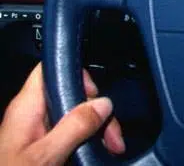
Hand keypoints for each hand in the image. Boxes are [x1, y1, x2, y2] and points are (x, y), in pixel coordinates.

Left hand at [0, 63, 124, 164]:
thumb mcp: (47, 156)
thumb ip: (75, 126)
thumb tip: (102, 103)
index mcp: (27, 108)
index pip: (51, 70)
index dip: (77, 75)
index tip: (97, 99)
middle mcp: (30, 115)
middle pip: (70, 95)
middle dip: (96, 112)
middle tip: (113, 137)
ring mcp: (34, 131)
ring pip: (73, 116)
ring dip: (95, 129)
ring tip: (111, 148)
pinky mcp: (38, 147)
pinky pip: (66, 134)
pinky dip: (84, 141)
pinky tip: (96, 153)